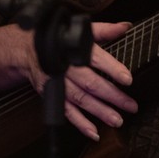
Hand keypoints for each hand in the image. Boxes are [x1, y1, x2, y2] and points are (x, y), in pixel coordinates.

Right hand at [56, 21, 138, 140]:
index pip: (96, 59)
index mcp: (75, 50)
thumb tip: (125, 26)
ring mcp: (58, 84)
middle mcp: (67, 69)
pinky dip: (79, 123)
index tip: (127, 79)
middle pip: (91, 83)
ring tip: (117, 119)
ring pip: (80, 99)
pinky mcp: (52, 95)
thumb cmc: (58, 39)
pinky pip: (66, 112)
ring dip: (99, 111)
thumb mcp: (80, 31)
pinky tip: (93, 131)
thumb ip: (104, 30)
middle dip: (112, 95)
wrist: (27, 49)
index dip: (112, 69)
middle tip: (130, 105)